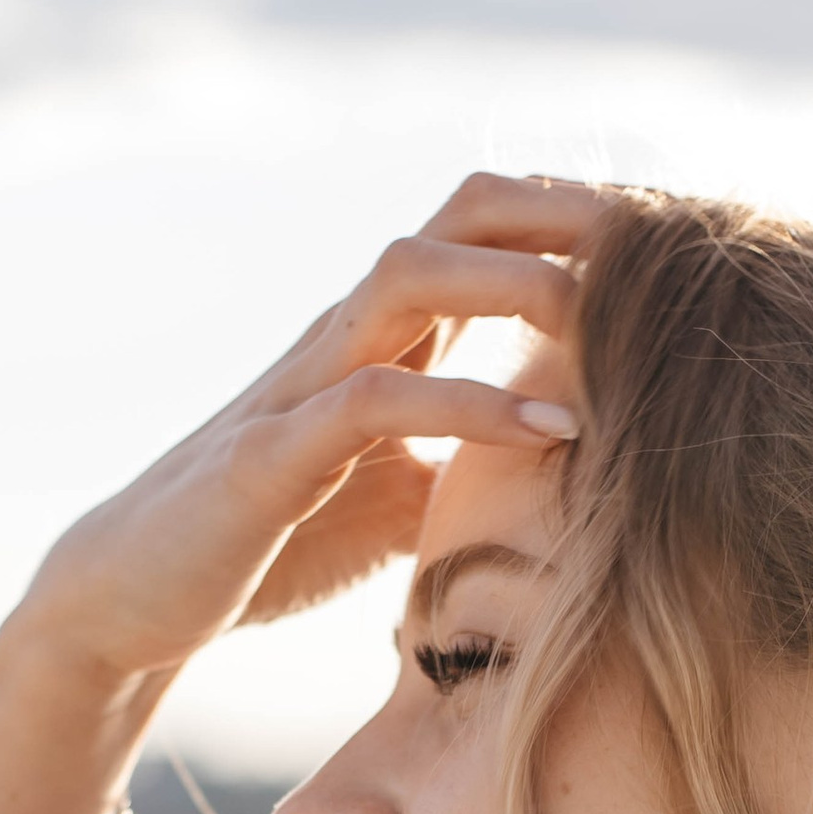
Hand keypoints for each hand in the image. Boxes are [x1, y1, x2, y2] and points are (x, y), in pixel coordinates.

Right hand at [0, 171, 604, 813]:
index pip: (487, 231)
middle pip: (460, 213)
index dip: (579, 222)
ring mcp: (304, 384)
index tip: (675, 247)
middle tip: (666, 247)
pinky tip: (551, 427)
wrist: (136, 600)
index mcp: (382, 338)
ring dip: (521, 282)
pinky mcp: (272, 454)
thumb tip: (581, 472)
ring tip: (614, 316)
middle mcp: (345, 336)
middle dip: (565, 214)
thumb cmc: (272, 543)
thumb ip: (472, 463)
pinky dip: (472, 402)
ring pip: (412, 276)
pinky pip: (377, 398)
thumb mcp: (401, 496)